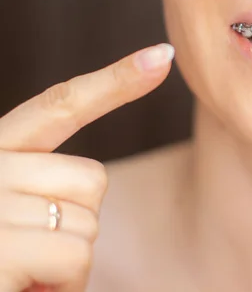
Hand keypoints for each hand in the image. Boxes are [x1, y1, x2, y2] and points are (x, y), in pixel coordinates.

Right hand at [0, 43, 174, 291]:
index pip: (59, 105)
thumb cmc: (4, 262)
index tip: (162, 55)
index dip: (115, 81)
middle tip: (31, 258)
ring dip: (68, 264)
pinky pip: (73, 256)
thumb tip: (91, 186)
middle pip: (91, 180)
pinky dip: (64, 286)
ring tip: (22, 277)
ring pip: (87, 222)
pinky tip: (25, 289)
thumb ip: (45, 192)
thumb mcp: (16, 218)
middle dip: (76, 227)